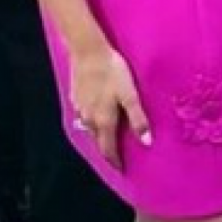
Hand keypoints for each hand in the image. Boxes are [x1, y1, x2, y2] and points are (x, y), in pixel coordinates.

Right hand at [71, 45, 150, 170]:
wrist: (88, 52)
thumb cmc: (113, 72)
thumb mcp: (130, 95)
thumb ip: (138, 119)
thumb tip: (146, 142)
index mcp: (104, 121)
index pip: (108, 150)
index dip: (115, 161)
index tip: (121, 169)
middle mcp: (89, 119)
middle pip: (98, 142)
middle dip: (107, 151)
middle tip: (117, 157)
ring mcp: (80, 109)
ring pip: (89, 130)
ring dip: (99, 137)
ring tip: (109, 139)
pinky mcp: (75, 98)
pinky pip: (84, 117)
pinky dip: (92, 123)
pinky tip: (98, 118)